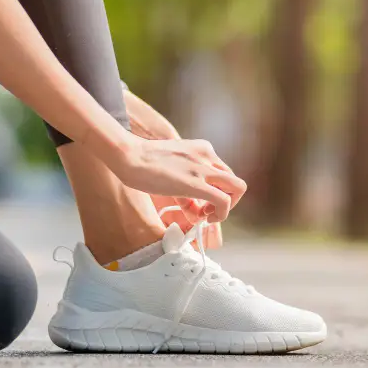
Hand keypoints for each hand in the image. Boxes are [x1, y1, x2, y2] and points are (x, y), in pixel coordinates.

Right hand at [124, 89, 226, 242]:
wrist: (129, 155)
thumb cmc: (143, 162)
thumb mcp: (172, 167)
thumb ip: (185, 186)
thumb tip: (193, 208)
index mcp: (203, 149)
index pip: (222, 174)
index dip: (216, 192)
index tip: (201, 204)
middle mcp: (208, 156)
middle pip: (235, 181)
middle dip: (227, 200)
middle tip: (208, 211)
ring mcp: (203, 168)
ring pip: (237, 188)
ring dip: (227, 207)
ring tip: (206, 215)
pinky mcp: (196, 183)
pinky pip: (223, 201)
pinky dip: (220, 214)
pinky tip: (203, 218)